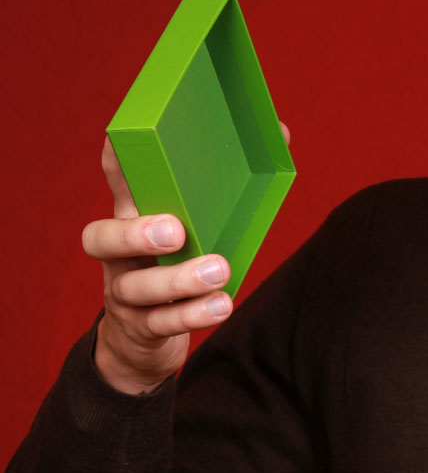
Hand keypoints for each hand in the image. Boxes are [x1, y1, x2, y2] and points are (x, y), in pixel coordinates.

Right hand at [82, 122, 290, 393]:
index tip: (124, 135)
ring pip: (135, 287)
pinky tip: (221, 305)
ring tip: (219, 270)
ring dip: (178, 280)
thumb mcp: (198, 226)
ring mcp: (125, 293)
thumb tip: (280, 132)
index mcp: (134, 218)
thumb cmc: (180, 265)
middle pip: (102, 238)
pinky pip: (162, 323)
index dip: (117, 158)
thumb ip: (230, 185)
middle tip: (176, 231)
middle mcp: (119, 254)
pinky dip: (193, 314)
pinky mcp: (141, 328)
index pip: (119, 182)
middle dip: (136, 233)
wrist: (141, 340)